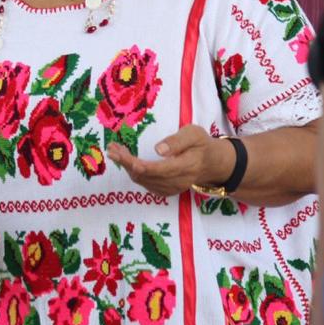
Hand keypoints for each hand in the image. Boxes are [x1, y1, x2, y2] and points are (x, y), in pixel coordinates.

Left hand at [107, 124, 234, 197]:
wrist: (212, 163)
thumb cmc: (201, 144)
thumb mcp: (194, 134)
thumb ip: (177, 141)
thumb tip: (158, 150)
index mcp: (186, 166)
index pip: (158, 169)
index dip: (138, 165)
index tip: (121, 156)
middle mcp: (177, 181)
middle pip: (146, 175)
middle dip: (126, 162)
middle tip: (111, 148)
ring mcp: (170, 188)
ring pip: (143, 180)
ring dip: (126, 166)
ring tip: (114, 150)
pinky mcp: (165, 190)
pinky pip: (145, 182)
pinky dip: (133, 171)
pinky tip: (125, 159)